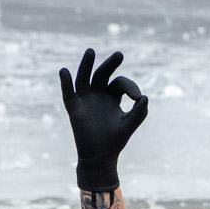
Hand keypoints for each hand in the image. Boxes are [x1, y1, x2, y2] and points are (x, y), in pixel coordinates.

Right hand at [59, 48, 148, 191]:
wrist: (100, 157)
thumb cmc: (115, 140)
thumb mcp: (129, 125)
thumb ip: (139, 113)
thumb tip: (145, 97)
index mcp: (112, 97)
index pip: (120, 83)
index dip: (130, 87)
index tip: (137, 97)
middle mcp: (97, 95)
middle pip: (102, 74)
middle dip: (110, 64)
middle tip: (120, 55)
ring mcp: (85, 100)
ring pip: (84, 78)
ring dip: (87, 65)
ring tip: (91, 51)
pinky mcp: (74, 108)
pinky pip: (68, 93)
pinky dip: (65, 82)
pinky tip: (64, 71)